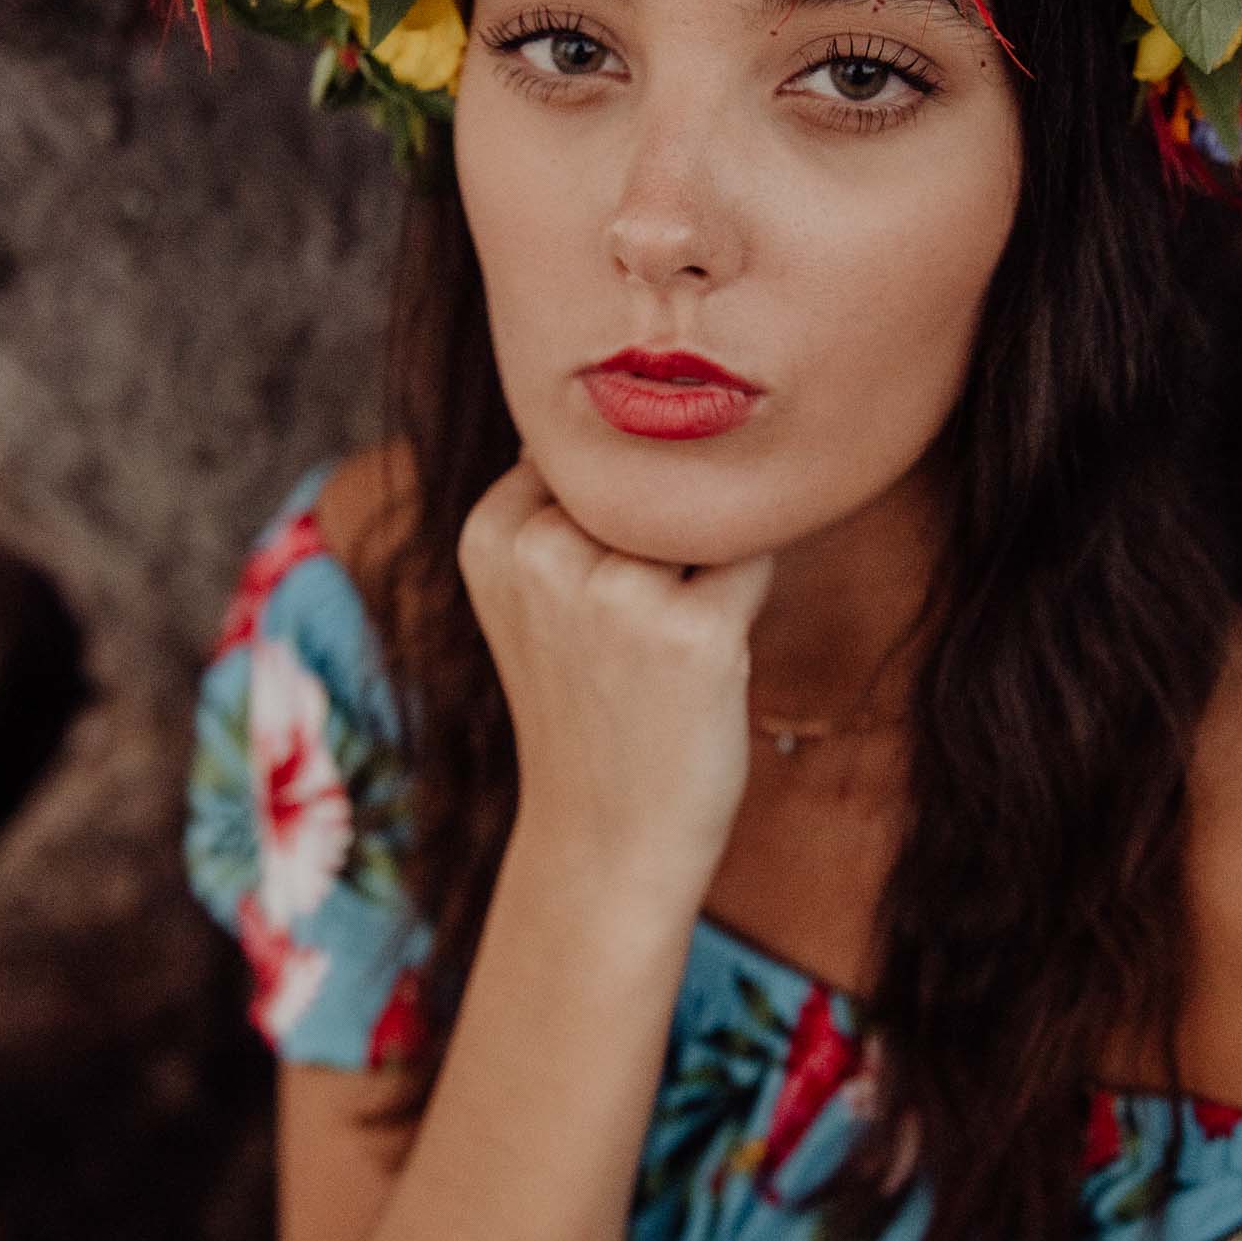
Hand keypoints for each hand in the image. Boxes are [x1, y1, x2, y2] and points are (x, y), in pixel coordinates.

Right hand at [458, 455, 775, 909]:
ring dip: (706, 561)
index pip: (586, 452)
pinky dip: (746, 588)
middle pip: (648, 477)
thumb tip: (643, 404)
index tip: (597, 581)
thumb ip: (558, 502)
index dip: (612, 507)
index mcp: (489, 532)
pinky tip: (709, 651)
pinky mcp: (695, 632)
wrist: (603, 836)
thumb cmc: (584, 702)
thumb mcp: (530, 592)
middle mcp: (543, 551)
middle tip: (633, 628)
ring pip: (702, 512)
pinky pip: (752, 555)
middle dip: (663, 531)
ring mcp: (618, 592)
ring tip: (667, 644)